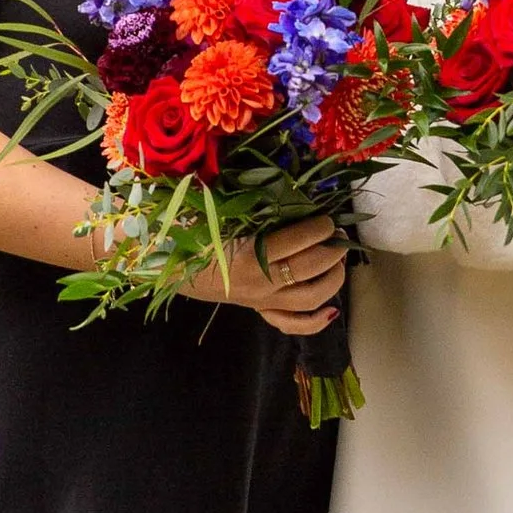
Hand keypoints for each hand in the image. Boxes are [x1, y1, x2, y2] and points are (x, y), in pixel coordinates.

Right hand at [181, 215, 348, 336]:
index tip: (327, 218)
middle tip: (337, 234)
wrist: (175, 268)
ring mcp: (262, 302)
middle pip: (309, 270)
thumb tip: (288, 188)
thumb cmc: (196, 235)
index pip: (297, 242)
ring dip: (333, 279)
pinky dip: (316, 321)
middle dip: (332, 250)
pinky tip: (332, 309)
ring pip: (310, 299)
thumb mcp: (219, 214)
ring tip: (337, 259)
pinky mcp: (261, 311)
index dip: (319, 228)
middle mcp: (259, 284)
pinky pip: (292, 324)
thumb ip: (249, 201)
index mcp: (247, 257)